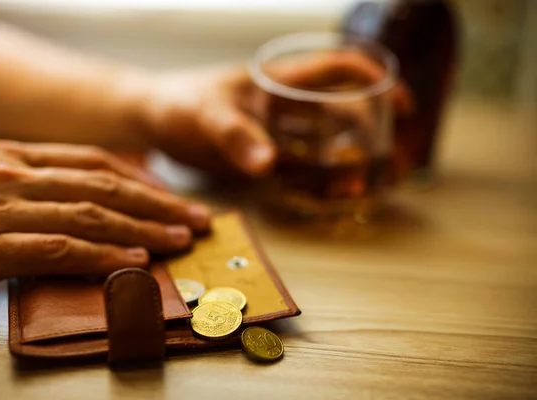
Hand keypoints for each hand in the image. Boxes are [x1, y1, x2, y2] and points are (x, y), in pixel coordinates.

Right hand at [0, 140, 210, 291]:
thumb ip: (25, 179)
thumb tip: (74, 196)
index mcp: (13, 156)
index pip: (95, 163)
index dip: (142, 179)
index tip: (172, 195)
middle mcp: (15, 175)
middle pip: (106, 187)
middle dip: (159, 203)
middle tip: (196, 217)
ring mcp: (2, 209)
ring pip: (92, 215)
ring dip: (143, 228)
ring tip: (181, 240)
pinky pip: (58, 250)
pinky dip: (101, 256)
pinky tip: (134, 263)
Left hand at [123, 52, 412, 176]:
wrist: (152, 120)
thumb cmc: (177, 103)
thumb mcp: (204, 115)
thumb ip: (234, 135)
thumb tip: (268, 164)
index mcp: (280, 82)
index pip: (339, 68)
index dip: (376, 81)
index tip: (401, 108)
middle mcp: (286, 106)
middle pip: (344, 114)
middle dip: (372, 136)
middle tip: (394, 168)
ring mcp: (278, 132)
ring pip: (327, 144)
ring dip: (351, 164)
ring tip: (369, 189)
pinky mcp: (265, 156)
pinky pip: (303, 168)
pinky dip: (322, 181)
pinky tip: (335, 198)